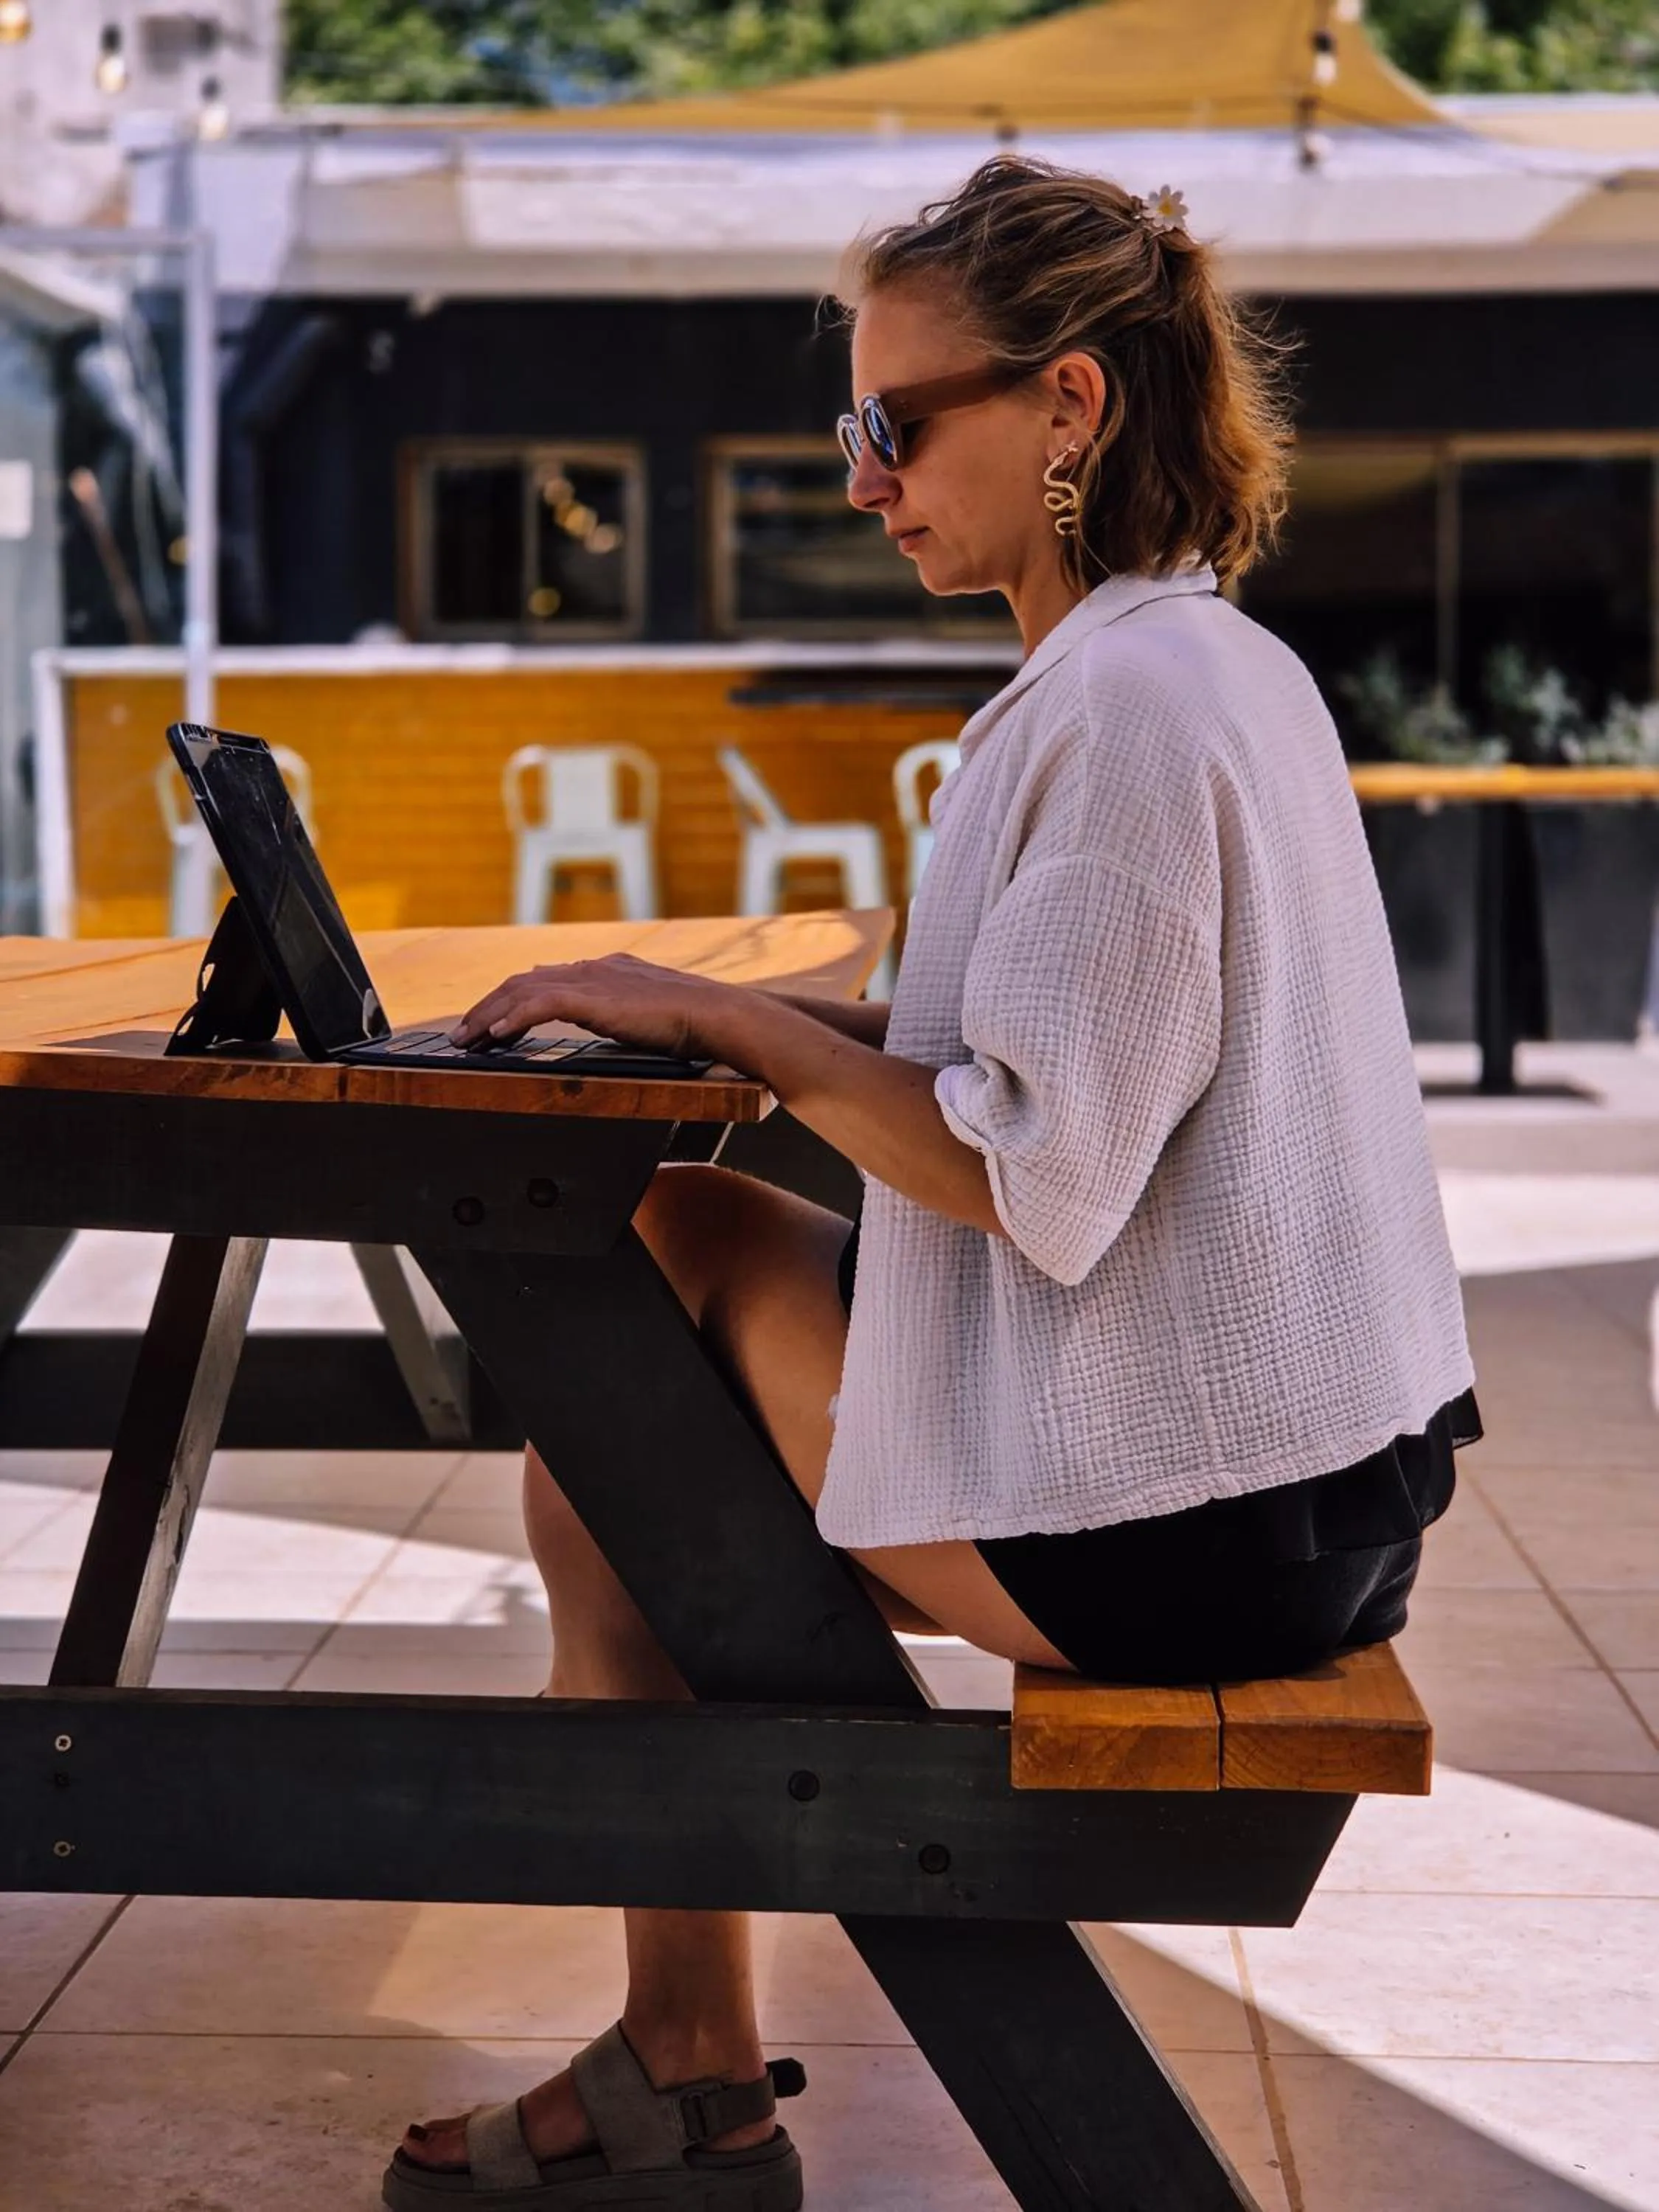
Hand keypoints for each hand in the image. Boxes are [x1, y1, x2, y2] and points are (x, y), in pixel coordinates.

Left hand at [450, 954, 742, 1061]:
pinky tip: (497, 1035)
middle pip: (523, 982)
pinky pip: (542, 1004)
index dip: (510, 1000)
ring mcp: (594, 980)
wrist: (717, 1014)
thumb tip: (604, 1020)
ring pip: (523, 991)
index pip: (544, 980)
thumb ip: (619, 1012)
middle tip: (462, 1034)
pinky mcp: (596, 997)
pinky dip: (515, 1018)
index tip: (490, 1022)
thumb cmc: (693, 1022)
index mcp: (605, 971)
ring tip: (467, 1039)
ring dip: (489, 1015)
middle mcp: (594, 969)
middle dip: (487, 1008)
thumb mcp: (646, 1013)